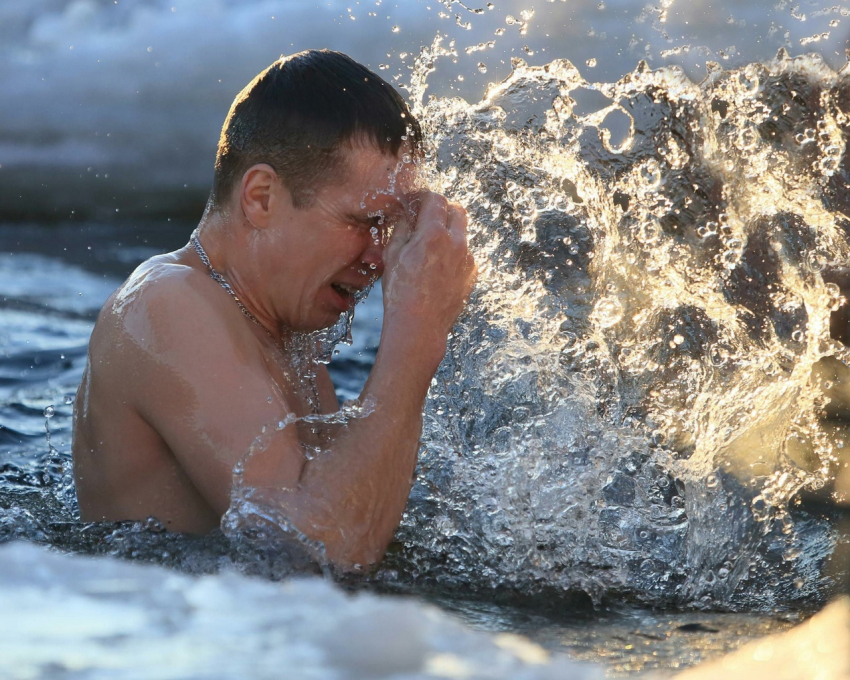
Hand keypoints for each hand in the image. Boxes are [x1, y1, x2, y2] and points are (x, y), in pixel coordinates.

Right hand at [381, 190, 475, 361]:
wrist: (419, 326)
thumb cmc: (400, 293)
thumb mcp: (392, 256)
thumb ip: (402, 229)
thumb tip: (408, 215)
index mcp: (434, 234)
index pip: (436, 199)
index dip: (425, 197)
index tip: (417, 202)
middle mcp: (456, 243)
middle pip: (457, 210)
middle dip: (442, 210)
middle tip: (427, 219)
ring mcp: (467, 260)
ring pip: (462, 234)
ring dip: (448, 233)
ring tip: (429, 251)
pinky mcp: (472, 274)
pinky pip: (465, 255)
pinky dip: (453, 255)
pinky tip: (437, 270)